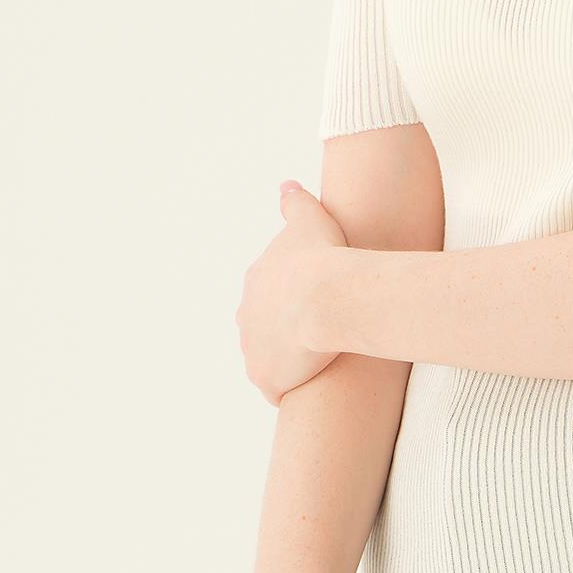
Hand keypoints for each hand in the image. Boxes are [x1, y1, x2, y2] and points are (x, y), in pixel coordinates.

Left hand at [235, 182, 346, 404]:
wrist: (326, 296)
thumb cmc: (322, 255)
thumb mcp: (309, 218)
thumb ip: (295, 202)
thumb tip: (286, 185)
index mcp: (256, 282)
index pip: (267, 293)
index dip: (290, 296)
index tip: (312, 298)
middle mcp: (246, 318)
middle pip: (260, 327)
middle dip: (281, 329)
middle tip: (314, 329)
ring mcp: (253, 351)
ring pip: (266, 358)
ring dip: (285, 359)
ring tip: (314, 358)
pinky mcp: (266, 379)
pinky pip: (275, 387)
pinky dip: (290, 385)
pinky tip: (310, 380)